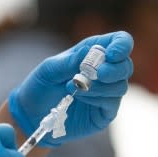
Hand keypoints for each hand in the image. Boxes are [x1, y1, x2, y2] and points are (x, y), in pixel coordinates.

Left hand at [8, 31, 133, 145]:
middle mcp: (104, 71)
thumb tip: (90, 52)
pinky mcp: (104, 112)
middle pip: (126, 65)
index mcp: (93, 52)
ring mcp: (107, 93)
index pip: (119, 42)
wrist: (31, 114)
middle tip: (98, 74)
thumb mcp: (49, 70)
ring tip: (75, 87)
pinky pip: (112, 103)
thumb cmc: (40, 86)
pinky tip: (80, 97)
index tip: (112, 54)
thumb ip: (69, 61)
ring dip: (100, 86)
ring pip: (120, 86)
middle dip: (114, 69)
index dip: (121, 45)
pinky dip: (98, 98)